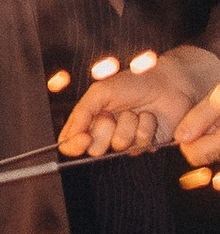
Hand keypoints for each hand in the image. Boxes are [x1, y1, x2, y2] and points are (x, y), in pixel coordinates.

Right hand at [59, 49, 218, 157]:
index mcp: (90, 119)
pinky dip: (145, 128)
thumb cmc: (133, 83)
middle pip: (94, 149)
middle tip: (112, 115)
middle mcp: (106, 132)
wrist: (167, 83)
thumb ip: (81, 114)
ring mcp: (126, 140)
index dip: (74, 145)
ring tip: (136, 111)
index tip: (84, 137)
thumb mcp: (100, 92)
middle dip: (104, 131)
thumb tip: (66, 137)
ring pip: (119, 146)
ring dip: (128, 125)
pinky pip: (139, 146)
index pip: (71, 143)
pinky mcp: (145, 144)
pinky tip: (149, 116)